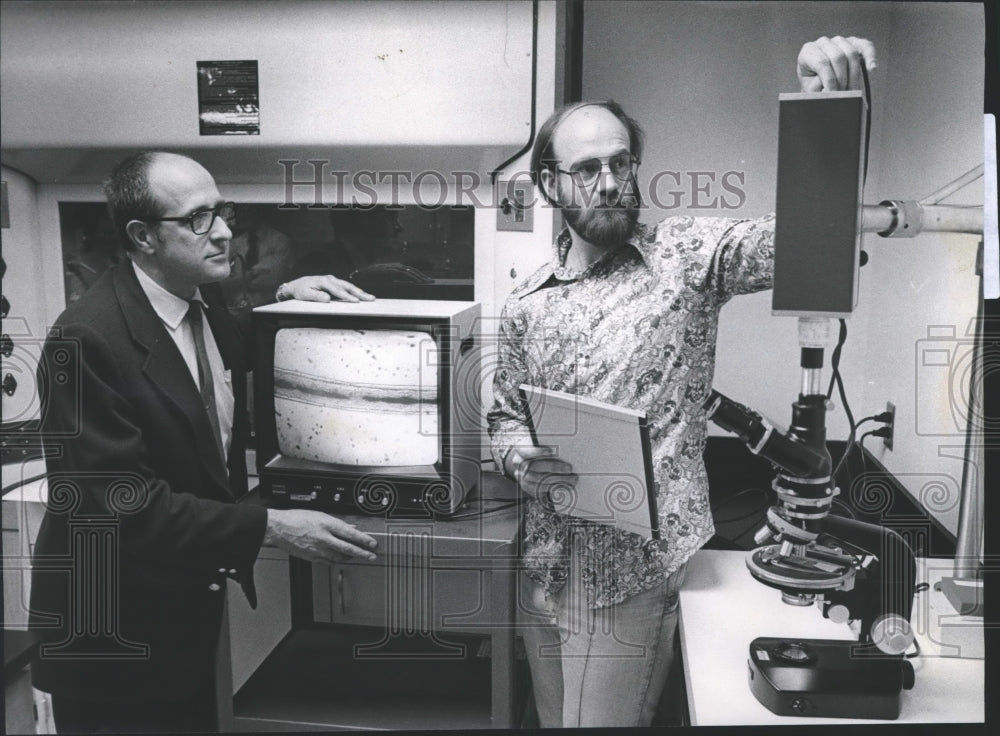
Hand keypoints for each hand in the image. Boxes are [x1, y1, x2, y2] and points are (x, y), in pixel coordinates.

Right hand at [263, 508, 377, 562]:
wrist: (278, 528)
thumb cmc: (296, 518)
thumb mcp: (320, 515)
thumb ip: (337, 523)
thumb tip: (350, 527)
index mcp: (326, 524)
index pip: (350, 534)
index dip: (363, 540)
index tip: (372, 543)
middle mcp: (323, 538)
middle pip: (348, 548)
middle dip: (363, 553)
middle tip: (372, 556)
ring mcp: (318, 550)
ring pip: (340, 557)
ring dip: (351, 557)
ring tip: (358, 555)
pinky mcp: (312, 557)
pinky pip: (329, 561)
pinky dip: (338, 560)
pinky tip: (342, 558)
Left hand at [282, 274, 374, 302]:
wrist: (297, 285)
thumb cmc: (301, 290)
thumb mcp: (305, 294)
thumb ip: (316, 296)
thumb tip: (328, 299)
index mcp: (324, 281)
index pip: (338, 290)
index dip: (347, 296)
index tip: (356, 301)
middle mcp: (330, 279)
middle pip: (347, 286)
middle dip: (360, 293)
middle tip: (370, 298)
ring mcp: (333, 280)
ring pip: (348, 286)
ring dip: (359, 292)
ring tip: (370, 297)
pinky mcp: (334, 283)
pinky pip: (345, 287)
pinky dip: (354, 291)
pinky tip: (361, 296)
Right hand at [506, 445, 577, 506]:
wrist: (525, 461)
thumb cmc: (537, 450)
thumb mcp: (537, 444)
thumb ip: (546, 445)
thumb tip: (563, 448)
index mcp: (520, 451)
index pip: (526, 451)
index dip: (538, 452)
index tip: (551, 451)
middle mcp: (519, 465)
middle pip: (535, 467)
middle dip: (553, 468)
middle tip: (569, 468)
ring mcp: (522, 478)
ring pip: (539, 481)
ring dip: (557, 480)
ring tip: (572, 479)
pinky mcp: (528, 488)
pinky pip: (541, 490)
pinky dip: (555, 488)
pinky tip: (566, 486)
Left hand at [797, 36, 875, 91]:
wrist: (819, 82)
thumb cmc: (813, 86)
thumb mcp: (810, 88)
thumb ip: (817, 88)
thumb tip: (829, 91)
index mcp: (808, 51)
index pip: (822, 63)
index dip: (829, 80)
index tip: (833, 94)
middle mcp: (823, 42)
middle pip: (838, 57)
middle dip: (842, 78)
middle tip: (843, 94)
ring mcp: (839, 40)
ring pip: (852, 53)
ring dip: (854, 75)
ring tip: (852, 91)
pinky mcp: (854, 42)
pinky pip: (865, 46)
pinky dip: (870, 57)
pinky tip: (872, 69)